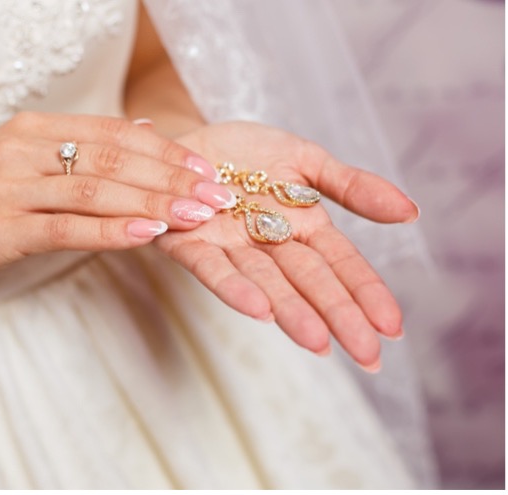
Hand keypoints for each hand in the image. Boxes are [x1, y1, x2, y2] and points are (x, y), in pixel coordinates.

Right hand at [0, 113, 235, 289]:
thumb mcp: (22, 161)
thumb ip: (80, 148)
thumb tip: (142, 132)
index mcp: (34, 130)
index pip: (114, 134)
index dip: (165, 152)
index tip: (205, 170)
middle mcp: (23, 150)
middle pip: (113, 160)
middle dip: (171, 179)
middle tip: (215, 196)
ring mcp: (9, 188)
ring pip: (95, 191)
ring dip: (152, 203)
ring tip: (195, 216)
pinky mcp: (0, 230)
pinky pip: (65, 228)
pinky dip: (110, 231)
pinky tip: (147, 235)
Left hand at [154, 121, 418, 369]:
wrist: (189, 144)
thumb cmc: (248, 154)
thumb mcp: (307, 160)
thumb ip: (352, 186)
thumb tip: (411, 212)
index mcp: (301, 228)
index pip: (340, 265)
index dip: (365, 293)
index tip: (392, 328)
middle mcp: (268, 245)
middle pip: (308, 282)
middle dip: (338, 316)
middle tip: (368, 356)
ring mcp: (229, 247)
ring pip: (264, 282)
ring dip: (290, 311)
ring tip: (317, 341)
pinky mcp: (188, 242)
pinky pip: (211, 268)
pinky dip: (234, 288)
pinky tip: (258, 309)